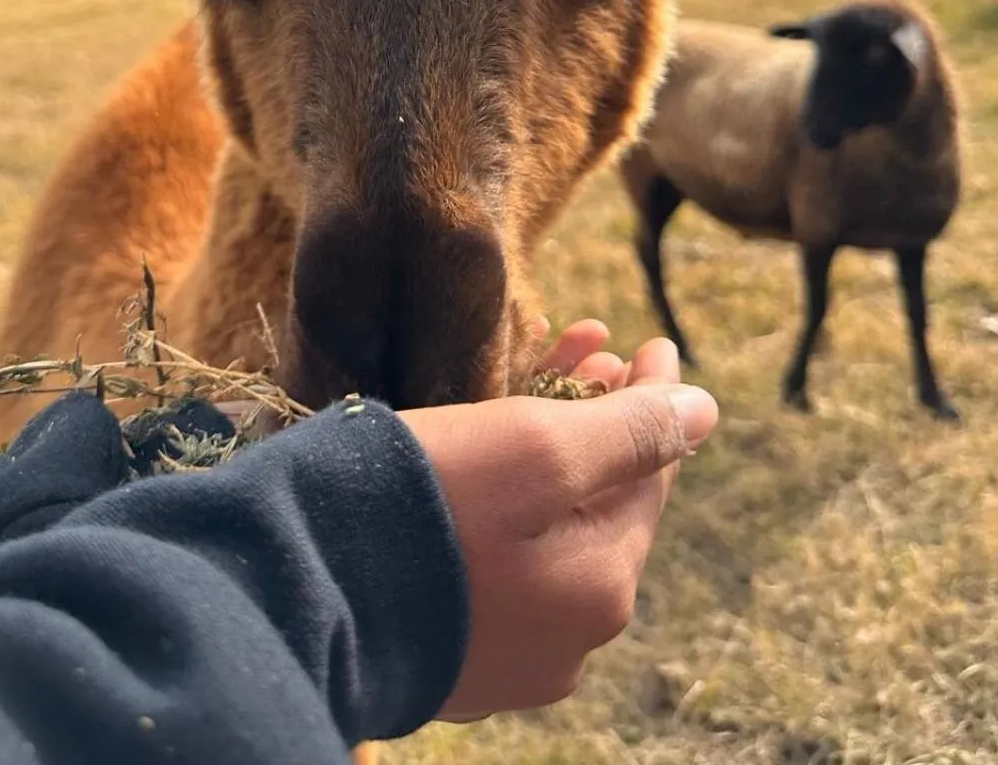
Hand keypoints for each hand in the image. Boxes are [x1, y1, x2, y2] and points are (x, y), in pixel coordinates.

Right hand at [401, 328, 712, 722]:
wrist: (293, 584)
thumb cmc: (419, 504)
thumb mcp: (534, 448)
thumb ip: (628, 432)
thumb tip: (704, 411)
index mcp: (600, 590)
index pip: (649, 475)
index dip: (653, 400)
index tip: (650, 342)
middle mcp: (566, 641)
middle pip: (599, 505)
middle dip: (600, 419)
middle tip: (592, 351)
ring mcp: (505, 655)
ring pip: (549, 530)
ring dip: (553, 454)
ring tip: (540, 384)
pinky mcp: (448, 649)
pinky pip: (501, 560)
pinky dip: (508, 501)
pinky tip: (486, 455)